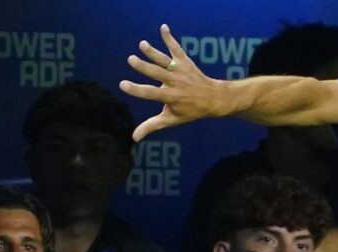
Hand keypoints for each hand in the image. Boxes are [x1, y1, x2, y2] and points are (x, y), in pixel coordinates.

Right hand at [119, 24, 227, 140]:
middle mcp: (175, 83)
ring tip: (142, 44)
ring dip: (154, 52)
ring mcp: (180, 71)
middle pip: (158, 73)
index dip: (137, 90)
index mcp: (171, 97)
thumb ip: (152, 125)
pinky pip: (176, 49)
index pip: (151, 93)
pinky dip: (170, 38)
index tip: (123, 84)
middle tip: (131, 59)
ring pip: (165, 61)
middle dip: (145, 66)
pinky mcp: (185, 61)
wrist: (214, 98)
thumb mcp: (171, 120)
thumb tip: (133, 137)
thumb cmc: (190, 110)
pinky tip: (163, 27)